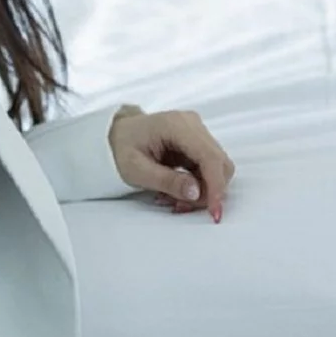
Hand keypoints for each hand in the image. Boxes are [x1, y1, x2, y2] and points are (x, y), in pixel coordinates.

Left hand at [109, 107, 235, 218]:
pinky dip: (198, 185)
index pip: (209, 156)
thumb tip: (196, 192)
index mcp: (177, 126)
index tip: (213, 211)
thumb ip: (167, 181)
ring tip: (176, 201)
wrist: (116, 135)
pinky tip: (178, 192)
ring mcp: (196, 132)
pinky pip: (207, 168)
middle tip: (182, 207)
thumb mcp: (136, 170)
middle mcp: (192, 125)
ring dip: (203, 190)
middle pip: (219, 162)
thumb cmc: (121, 148)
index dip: (216, 185)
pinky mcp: (196, 143)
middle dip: (208, 191)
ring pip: (217, 167)